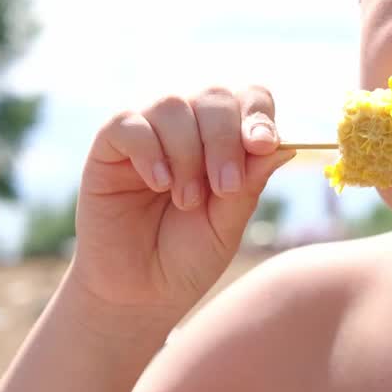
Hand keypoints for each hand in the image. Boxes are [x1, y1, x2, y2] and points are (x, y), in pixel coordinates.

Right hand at [69, 85, 295, 315]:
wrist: (139, 294)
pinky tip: (159, 184)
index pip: (248, 97)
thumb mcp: (227, 224)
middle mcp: (187, 127)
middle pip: (214, 97)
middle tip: (225, 187)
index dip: (258, 114)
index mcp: (224, 139)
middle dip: (225, 139)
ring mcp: (147, 133)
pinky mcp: (108, 148)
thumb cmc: (187, 256)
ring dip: (188, 153)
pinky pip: (128, 123)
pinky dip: (149, 151)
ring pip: (172, 105)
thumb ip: (250, 183)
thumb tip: (283, 145)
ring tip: (187, 200)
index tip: (263, 145)